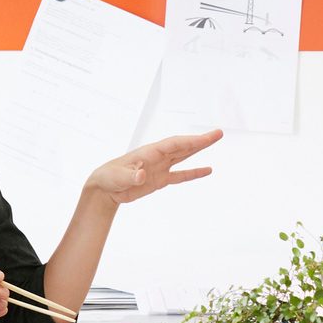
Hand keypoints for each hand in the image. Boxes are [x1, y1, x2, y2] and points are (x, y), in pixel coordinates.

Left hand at [85, 129, 223, 206]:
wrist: (104, 188)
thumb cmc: (109, 178)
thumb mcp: (118, 177)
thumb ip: (131, 176)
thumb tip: (142, 176)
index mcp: (149, 152)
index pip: (175, 145)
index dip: (191, 141)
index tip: (206, 138)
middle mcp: (158, 157)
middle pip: (183, 146)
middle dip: (200, 141)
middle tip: (218, 134)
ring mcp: (160, 167)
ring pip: (184, 156)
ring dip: (198, 150)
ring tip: (213, 141)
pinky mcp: (160, 179)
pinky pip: (180, 175)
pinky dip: (193, 173)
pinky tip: (206, 170)